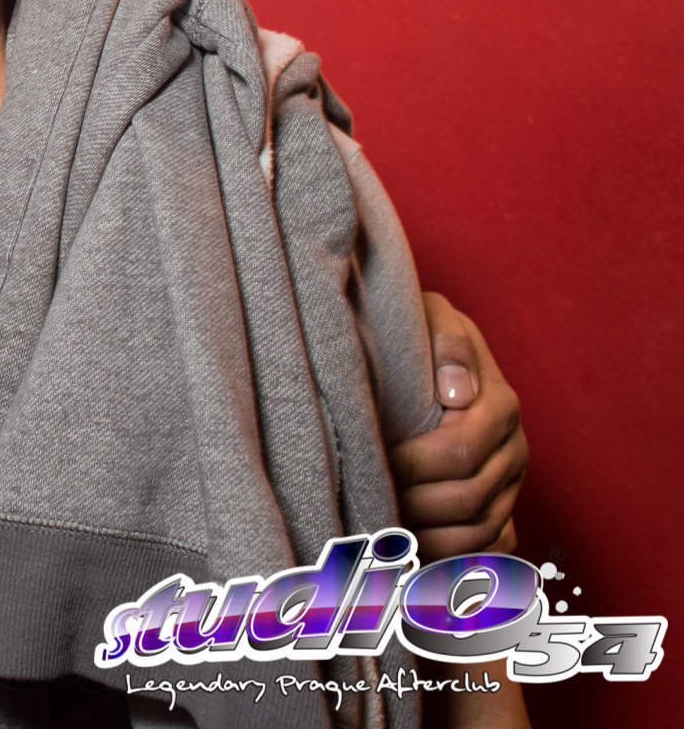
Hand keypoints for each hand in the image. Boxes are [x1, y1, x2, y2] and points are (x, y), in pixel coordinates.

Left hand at [389, 292, 526, 559]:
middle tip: (366, 502)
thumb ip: (448, 343)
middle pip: (468, 502)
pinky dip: (456, 562)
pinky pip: (491, 552)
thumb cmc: (421, 334)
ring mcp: (512, 485)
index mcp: (500, 407)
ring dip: (429, 540)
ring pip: (480, 533)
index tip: (368, 461)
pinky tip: (412, 560)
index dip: (409, 467)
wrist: (434, 353)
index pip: (458, 455)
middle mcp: (513, 451)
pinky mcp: (503, 509)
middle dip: (413, 505)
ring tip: (380, 532)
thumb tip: (457, 393)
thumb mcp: (432, 317)